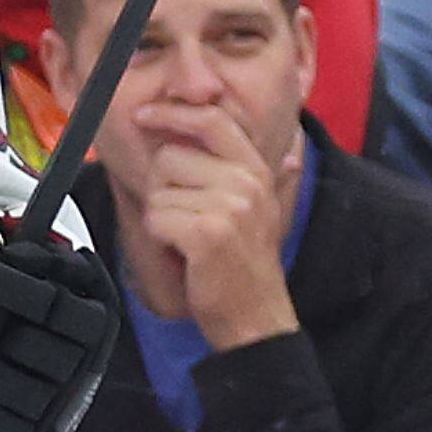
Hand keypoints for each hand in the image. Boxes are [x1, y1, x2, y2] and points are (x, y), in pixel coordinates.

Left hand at [134, 100, 301, 350]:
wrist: (256, 317)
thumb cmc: (246, 264)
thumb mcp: (260, 212)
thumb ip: (253, 176)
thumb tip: (288, 151)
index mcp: (257, 172)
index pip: (212, 120)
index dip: (172, 113)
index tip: (143, 115)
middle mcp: (247, 185)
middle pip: (168, 157)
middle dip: (162, 187)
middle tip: (185, 217)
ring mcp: (229, 208)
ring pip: (157, 190)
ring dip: (162, 216)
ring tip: (189, 238)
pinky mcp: (207, 233)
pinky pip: (155, 218)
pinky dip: (159, 237)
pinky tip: (184, 253)